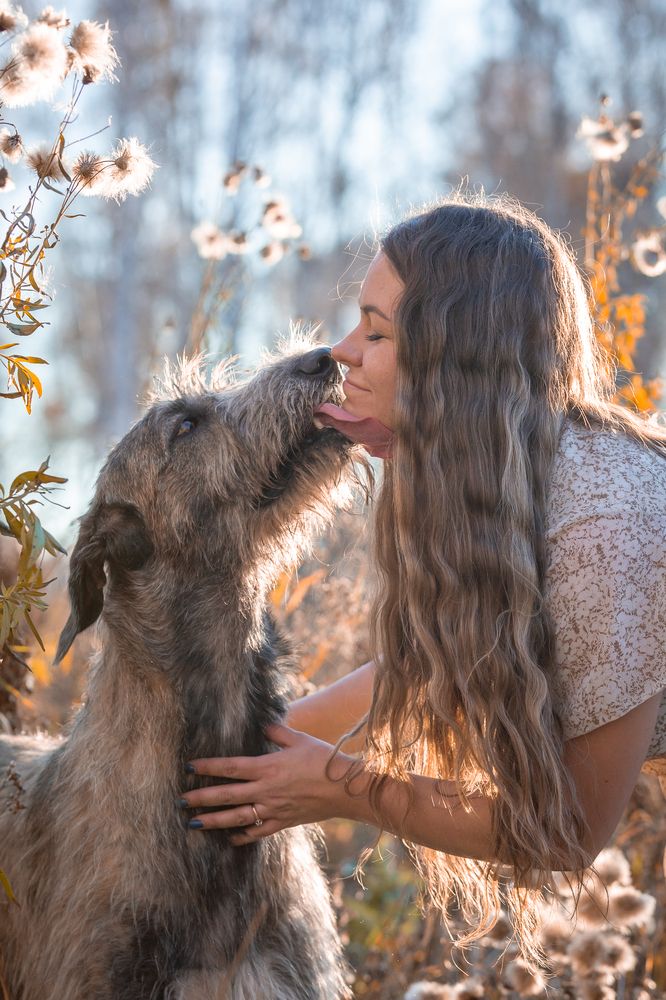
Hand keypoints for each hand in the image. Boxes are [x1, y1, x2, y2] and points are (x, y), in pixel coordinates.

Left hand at [179, 723, 361, 844]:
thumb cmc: (323, 759)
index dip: (209, 767)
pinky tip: (230, 838)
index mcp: (268, 767)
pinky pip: (258, 831)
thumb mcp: (300, 739)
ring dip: (214, 821)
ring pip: (237, 817)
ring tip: (194, 823)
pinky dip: (242, 836)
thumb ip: (278, 732)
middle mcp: (266, 790)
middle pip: (228, 795)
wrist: (345, 789)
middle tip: (181, 800)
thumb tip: (263, 725)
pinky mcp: (283, 822)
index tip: (190, 767)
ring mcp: (274, 809)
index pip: (231, 767)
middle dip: (202, 798)